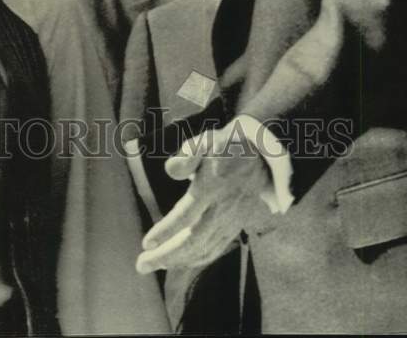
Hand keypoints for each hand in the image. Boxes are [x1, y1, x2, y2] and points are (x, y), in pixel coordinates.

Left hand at [135, 121, 270, 273]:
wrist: (263, 156)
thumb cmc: (227, 146)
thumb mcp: (207, 140)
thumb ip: (188, 154)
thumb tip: (171, 170)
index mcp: (212, 187)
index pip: (186, 216)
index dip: (166, 231)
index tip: (146, 244)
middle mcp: (222, 209)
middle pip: (193, 241)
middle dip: (167, 256)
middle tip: (142, 265)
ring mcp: (231, 221)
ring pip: (205, 249)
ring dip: (179, 261)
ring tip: (155, 264)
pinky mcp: (236, 226)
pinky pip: (216, 248)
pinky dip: (198, 259)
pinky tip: (182, 261)